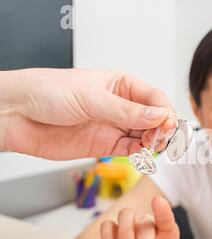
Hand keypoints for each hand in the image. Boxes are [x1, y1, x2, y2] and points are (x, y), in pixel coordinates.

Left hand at [0, 68, 175, 159]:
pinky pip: (131, 149)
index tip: (167, 122)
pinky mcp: (105, 145)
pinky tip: (141, 152)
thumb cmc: (47, 92)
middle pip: (154, 118)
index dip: (164, 110)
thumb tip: (159, 116)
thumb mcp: (91, 97)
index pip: (153, 98)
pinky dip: (140, 152)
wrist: (16, 114)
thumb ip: (126, 110)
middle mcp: (121, 106)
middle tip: (161, 136)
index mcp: (120, 85)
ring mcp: (114, 126)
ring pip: (145, 135)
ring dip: (153, 141)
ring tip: (151, 144)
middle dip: (162, 127)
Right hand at [100, 196, 192, 238]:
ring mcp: (130, 224)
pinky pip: (107, 225)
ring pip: (125, 215)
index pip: (166, 217)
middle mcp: (148, 223)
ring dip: (125, 234)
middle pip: (145, 227)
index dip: (162, 209)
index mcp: (166, 231)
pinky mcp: (113, 231)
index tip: (157, 201)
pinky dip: (107, 237)